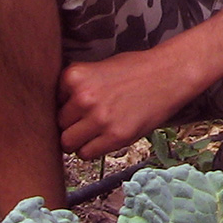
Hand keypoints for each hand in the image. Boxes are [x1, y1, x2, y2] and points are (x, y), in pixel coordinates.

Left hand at [57, 51, 194, 159]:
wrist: (169, 74)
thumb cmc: (135, 69)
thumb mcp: (98, 68)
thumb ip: (76, 87)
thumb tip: (57, 112)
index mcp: (74, 77)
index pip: (53, 104)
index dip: (66, 107)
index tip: (79, 108)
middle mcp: (83, 98)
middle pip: (58, 125)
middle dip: (71, 125)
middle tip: (88, 121)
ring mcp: (99, 119)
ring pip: (68, 143)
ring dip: (79, 140)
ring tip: (96, 131)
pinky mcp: (115, 136)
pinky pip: (86, 154)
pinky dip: (92, 149)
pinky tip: (105, 137)